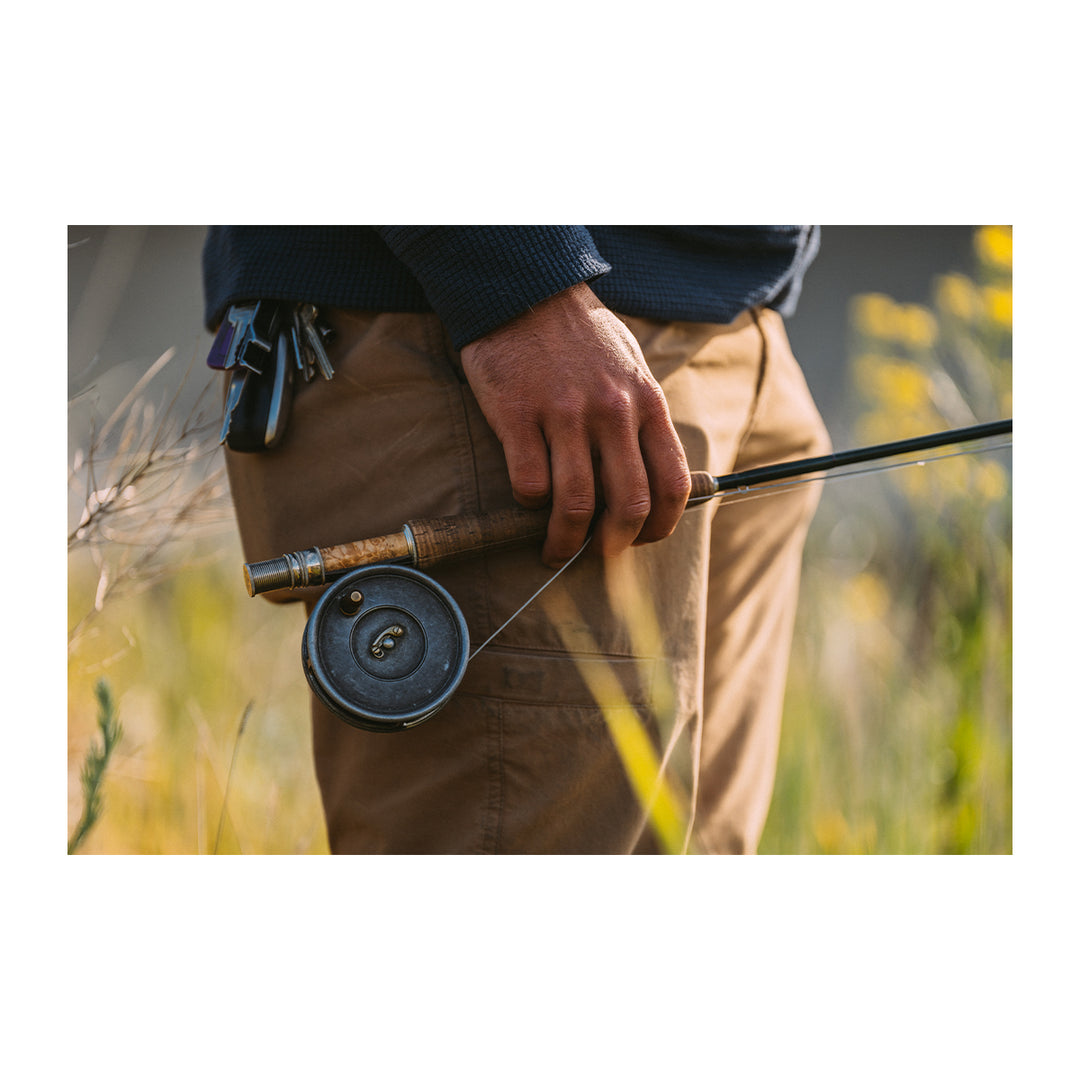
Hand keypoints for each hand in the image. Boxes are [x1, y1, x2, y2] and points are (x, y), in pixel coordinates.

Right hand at [460, 283, 690, 566]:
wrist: (525, 291)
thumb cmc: (581, 336)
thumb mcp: (631, 368)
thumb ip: (643, 419)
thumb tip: (650, 477)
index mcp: (646, 403)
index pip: (672, 483)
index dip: (663, 526)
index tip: (644, 540)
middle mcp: (612, 413)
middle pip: (627, 504)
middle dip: (614, 545)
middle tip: (597, 555)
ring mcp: (564, 415)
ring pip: (575, 504)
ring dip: (565, 541)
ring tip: (554, 551)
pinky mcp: (518, 416)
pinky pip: (529, 482)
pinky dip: (528, 503)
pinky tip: (527, 500)